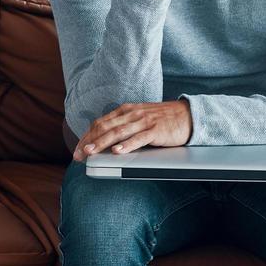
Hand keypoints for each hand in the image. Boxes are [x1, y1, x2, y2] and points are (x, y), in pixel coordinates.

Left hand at [74, 101, 192, 160]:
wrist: (188, 114)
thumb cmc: (163, 119)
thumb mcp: (140, 118)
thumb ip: (124, 125)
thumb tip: (105, 141)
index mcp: (126, 110)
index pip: (101, 122)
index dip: (87, 136)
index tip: (78, 149)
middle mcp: (133, 114)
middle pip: (106, 127)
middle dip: (90, 141)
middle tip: (79, 154)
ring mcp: (144, 121)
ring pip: (119, 132)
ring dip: (102, 143)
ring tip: (91, 152)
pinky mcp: (156, 130)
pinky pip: (139, 138)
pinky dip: (127, 145)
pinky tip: (118, 151)